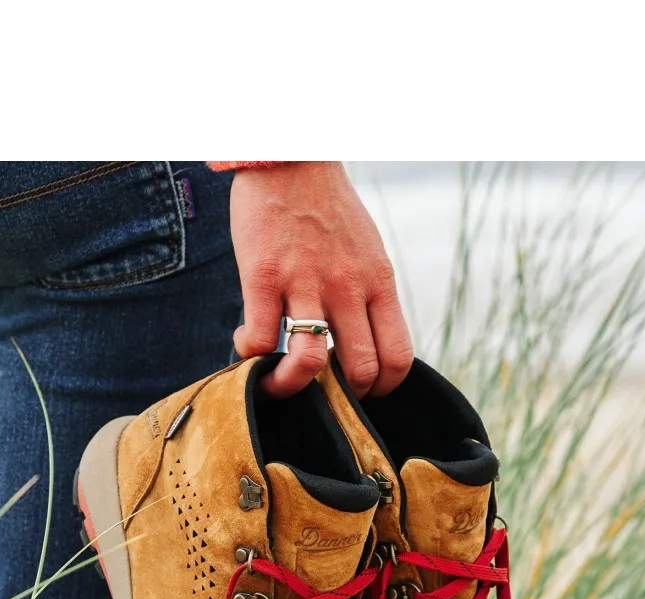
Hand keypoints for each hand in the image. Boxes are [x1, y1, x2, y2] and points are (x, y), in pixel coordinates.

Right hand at [229, 162, 413, 399]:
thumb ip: (367, 295)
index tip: (360, 388)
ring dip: (292, 386)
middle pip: (360, 370)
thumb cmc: (325, 209)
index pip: (397, 357)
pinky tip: (246, 345)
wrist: (290, 156)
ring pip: (311, 363)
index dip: (381, 387)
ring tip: (278, 378)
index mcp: (377, 282)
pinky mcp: (264, 276)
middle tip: (320, 391)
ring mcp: (306, 283)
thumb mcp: (367, 250)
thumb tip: (363, 342)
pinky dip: (251, 355)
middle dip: (341, 397)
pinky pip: (260, 338)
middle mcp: (348, 287)